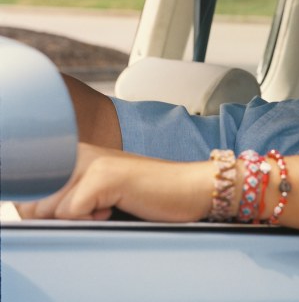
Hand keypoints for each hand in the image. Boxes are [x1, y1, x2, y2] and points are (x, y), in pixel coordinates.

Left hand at [17, 143, 215, 221]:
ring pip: (52, 210)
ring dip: (80, 220)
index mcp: (77, 154)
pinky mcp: (103, 176)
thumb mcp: (100, 196)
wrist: (192, 188)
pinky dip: (92, 221)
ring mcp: (91, 162)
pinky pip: (71, 214)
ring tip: (110, 206)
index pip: (33, 193)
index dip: (51, 212)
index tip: (86, 209)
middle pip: (38, 203)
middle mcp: (80, 152)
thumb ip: (67, 200)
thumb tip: (32, 213)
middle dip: (64, 218)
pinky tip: (116, 207)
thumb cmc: (152, 196)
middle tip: (101, 208)